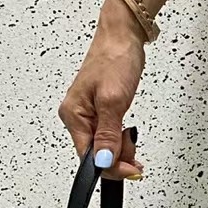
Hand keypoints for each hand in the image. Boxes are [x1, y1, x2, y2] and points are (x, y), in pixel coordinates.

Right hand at [58, 0, 146, 178]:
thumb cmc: (115, 59)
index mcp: (73, 115)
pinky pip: (110, 135)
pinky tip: (128, 132)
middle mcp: (78, 116)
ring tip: (132, 135)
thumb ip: (108, 135)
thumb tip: (104, 161)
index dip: (111, 168)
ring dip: (121, 148)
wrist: (123, 37)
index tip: (131, 170)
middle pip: (97, 154)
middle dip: (118, 157)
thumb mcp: (113, 101)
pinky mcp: (101, 109)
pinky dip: (122, 138)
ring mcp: (89, 113)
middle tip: (134, 149)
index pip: (88, 157)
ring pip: (105, 146)